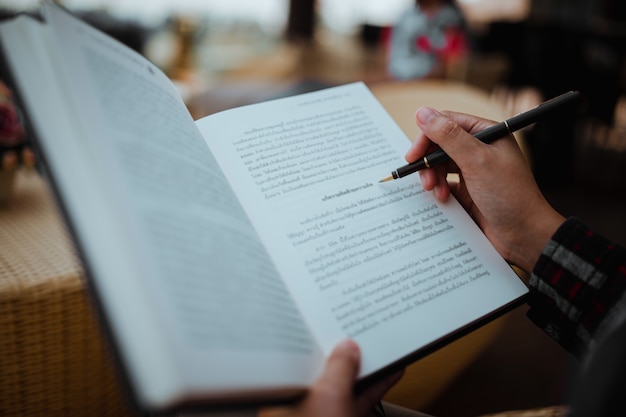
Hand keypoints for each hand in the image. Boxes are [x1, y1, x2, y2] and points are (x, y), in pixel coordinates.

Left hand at [261, 339, 402, 416]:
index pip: (299, 353)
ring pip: (345, 382)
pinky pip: (358, 399)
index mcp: (284, 391)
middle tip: (362, 327)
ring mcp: (321, 413)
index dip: (315, 334)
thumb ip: (339, 369)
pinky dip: (375, 386)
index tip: (330, 317)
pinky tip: (391, 373)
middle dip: (346, 348)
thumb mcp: (329, 397)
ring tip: (384, 344)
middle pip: (324, 366)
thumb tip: (347, 347)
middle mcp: (298, 402)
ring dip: (366, 365)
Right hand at [406, 107, 564, 271]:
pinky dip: (439, 191)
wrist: (525, 234)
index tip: (414, 155)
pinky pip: (444, 185)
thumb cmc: (510, 194)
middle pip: (440, 145)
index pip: (447, 124)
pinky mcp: (468, 191)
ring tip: (435, 190)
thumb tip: (423, 113)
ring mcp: (473, 171)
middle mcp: (479, 150)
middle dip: (428, 161)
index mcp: (486, 134)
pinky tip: (445, 200)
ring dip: (433, 177)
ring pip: (439, 166)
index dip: (427, 137)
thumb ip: (448, 136)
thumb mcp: (477, 161)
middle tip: (425, 178)